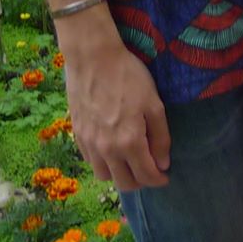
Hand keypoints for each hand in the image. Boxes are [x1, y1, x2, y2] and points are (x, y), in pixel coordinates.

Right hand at [62, 15, 172, 188]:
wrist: (92, 58)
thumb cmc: (128, 77)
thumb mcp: (154, 104)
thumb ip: (160, 137)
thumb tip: (163, 163)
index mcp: (129, 142)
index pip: (146, 176)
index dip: (158, 180)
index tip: (165, 176)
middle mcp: (107, 149)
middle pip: (124, 183)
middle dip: (140, 181)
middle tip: (149, 169)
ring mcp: (89, 144)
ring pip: (104, 176)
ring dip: (119, 174)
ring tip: (129, 160)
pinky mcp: (77, 135)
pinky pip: (90, 161)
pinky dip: (103, 162)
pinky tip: (111, 148)